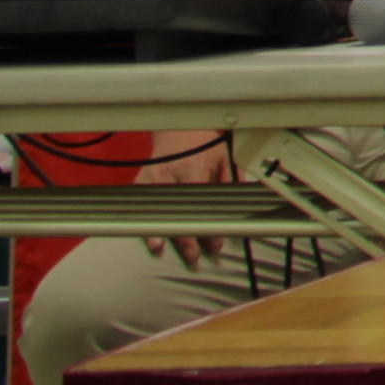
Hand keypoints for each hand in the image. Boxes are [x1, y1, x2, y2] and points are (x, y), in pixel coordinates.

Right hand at [132, 130, 235, 262]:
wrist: (179, 127)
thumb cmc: (205, 143)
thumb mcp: (224, 158)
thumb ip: (231, 181)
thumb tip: (242, 205)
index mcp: (194, 169)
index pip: (201, 205)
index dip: (208, 227)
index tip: (215, 244)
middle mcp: (170, 175)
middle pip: (177, 213)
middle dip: (185, 239)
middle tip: (194, 258)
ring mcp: (152, 178)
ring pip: (156, 211)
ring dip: (161, 232)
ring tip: (162, 249)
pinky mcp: (141, 180)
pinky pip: (141, 205)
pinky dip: (143, 221)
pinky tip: (146, 236)